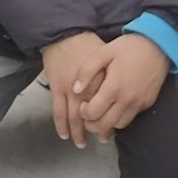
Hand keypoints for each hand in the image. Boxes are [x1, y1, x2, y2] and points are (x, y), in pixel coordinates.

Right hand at [41, 32, 107, 149]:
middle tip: (101, 139)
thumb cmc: (88, 44)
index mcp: (102, 82)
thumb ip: (113, 77)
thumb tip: (120, 92)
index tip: (113, 129)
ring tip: (82, 143)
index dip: (111, 121)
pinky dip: (61, 125)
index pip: (108, 107)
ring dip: (78, 133)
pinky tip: (64, 134)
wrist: (64, 34)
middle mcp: (87, 90)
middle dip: (96, 130)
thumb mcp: (108, 58)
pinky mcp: (57, 89)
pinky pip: (58, 111)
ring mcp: (70, 90)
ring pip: (74, 118)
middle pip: (93, 116)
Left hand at [74, 34, 171, 142]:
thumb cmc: (127, 48)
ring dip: (106, 124)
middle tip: (86, 115)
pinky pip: (130, 118)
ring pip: (118, 125)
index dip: (83, 113)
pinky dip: (119, 119)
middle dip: (92, 124)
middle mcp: (127, 100)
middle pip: (105, 125)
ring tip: (99, 113)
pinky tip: (113, 108)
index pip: (93, 113)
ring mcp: (139, 104)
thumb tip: (75, 90)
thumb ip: (86, 71)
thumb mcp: (102, 53)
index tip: (82, 104)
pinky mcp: (147, 104)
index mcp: (113, 87)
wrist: (158, 46)